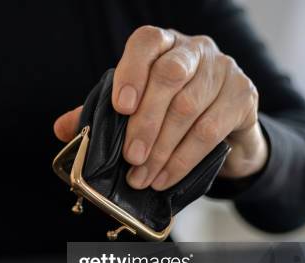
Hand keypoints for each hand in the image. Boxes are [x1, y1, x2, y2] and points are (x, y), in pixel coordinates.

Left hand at [54, 25, 267, 189]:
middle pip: (169, 77)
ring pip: (190, 107)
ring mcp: (223, 70)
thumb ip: (100, 113)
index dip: (132, 72)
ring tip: (142, 177)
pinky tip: (164, 178)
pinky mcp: (244, 96)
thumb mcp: (135, 108)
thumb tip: (61, 129)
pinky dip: (182, 159)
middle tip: (130, 157)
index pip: (146, 43)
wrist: (225, 126)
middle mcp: (195, 50)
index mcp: (163, 45)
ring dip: (161, 149)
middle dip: (145, 122)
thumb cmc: (170, 111)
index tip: (120, 107)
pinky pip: (211, 130)